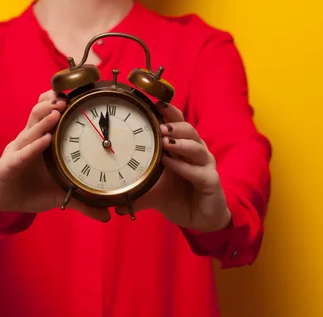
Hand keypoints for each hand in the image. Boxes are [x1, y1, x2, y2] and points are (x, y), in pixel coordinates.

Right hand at [0, 90, 110, 221]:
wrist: (5, 201)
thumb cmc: (33, 188)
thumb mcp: (61, 192)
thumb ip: (84, 200)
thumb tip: (108, 214)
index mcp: (42, 140)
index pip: (49, 113)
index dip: (58, 99)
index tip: (76, 88)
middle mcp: (30, 140)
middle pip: (38, 115)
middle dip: (51, 103)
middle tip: (67, 97)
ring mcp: (18, 151)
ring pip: (30, 130)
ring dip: (43, 121)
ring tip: (57, 112)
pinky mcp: (9, 166)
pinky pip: (21, 154)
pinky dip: (33, 147)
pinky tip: (44, 140)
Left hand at [117, 101, 230, 231]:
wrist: (198, 220)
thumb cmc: (176, 197)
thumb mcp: (151, 191)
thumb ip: (133, 189)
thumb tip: (111, 196)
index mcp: (182, 147)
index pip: (177, 123)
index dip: (169, 111)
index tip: (155, 103)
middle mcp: (195, 152)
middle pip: (189, 130)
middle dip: (174, 125)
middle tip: (159, 125)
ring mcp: (205, 166)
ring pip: (196, 148)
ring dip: (180, 143)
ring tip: (165, 141)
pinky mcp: (211, 182)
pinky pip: (199, 172)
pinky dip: (185, 167)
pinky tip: (172, 164)